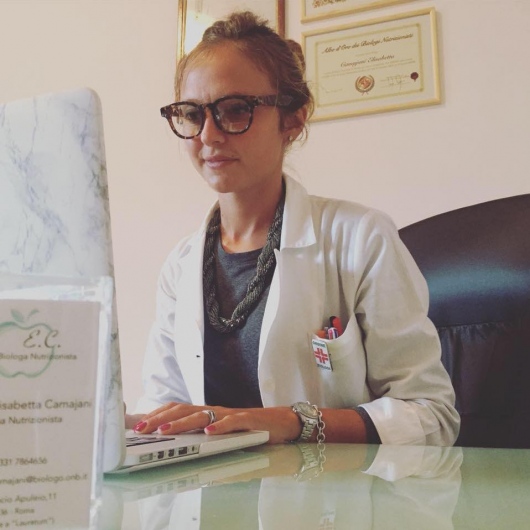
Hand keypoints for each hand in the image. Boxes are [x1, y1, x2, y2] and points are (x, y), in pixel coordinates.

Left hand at [131, 402, 302, 443]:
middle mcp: (215, 410)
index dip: (157, 415)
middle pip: (183, 410)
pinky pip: (232, 423)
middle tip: (141, 430)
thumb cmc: (247, 427)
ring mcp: (230, 414)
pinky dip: (220, 427)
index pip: (177, 409)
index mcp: (206, 412)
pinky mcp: (247, 421)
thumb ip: (200, 430)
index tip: (138, 424)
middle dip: (160, 419)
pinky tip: (209, 433)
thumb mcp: (219, 429)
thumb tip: (173, 438)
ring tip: (165, 431)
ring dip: (182, 423)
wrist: (279, 422)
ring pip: (203, 415)